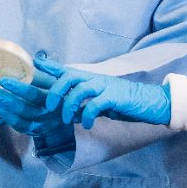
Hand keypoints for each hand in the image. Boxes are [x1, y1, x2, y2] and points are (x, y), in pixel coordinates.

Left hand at [0, 75, 72, 149]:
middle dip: (2, 98)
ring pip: (16, 119)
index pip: (33, 95)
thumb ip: (50, 68)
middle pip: (22, 109)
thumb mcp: (62, 78)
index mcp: (54, 100)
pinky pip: (16, 125)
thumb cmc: (64, 91)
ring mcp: (40, 126)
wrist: (73, 114)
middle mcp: (47, 116)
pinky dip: (4, 116)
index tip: (3, 80)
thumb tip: (36, 59)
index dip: (18, 88)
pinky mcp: (34, 131)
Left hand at [37, 57, 169, 127]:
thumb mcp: (100, 99)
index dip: (51, 66)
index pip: (67, 69)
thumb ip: (84, 101)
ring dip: (70, 105)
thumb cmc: (123, 102)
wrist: (150, 102)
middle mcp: (96, 79)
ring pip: (80, 89)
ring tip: (66, 119)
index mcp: (91, 79)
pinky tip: (86, 125)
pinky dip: (87, 115)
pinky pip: (96, 104)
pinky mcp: (115, 96)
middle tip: (49, 106)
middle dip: (55, 90)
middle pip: (70, 76)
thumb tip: (67, 111)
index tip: (36, 63)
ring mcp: (105, 86)